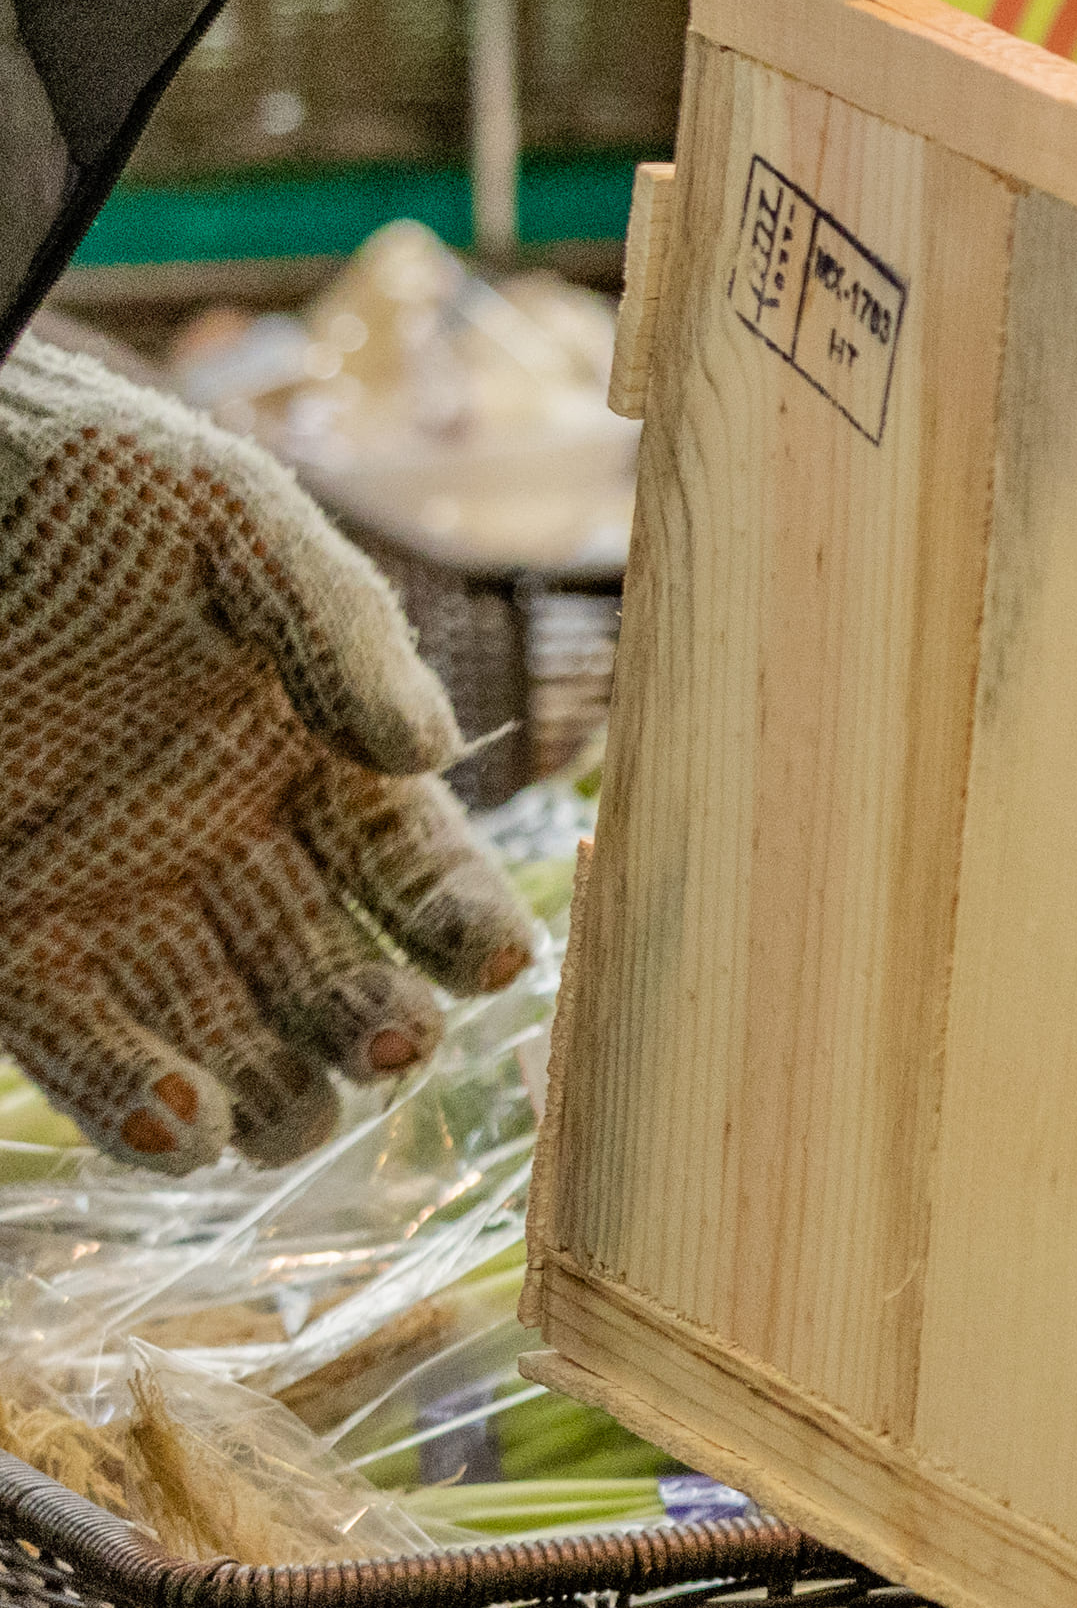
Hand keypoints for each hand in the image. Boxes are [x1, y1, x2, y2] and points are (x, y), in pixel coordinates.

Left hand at [0, 336, 534, 1166]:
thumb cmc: (82, 479)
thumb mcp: (227, 524)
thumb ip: (334, 629)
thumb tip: (427, 749)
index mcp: (303, 747)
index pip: (407, 860)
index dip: (455, 916)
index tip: (496, 963)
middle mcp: (222, 836)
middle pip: (324, 964)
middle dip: (369, 1020)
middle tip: (393, 1047)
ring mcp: (111, 891)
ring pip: (216, 1026)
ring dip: (266, 1086)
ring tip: (291, 1118)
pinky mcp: (6, 930)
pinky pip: (73, 1039)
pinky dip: (130, 1095)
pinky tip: (180, 1128)